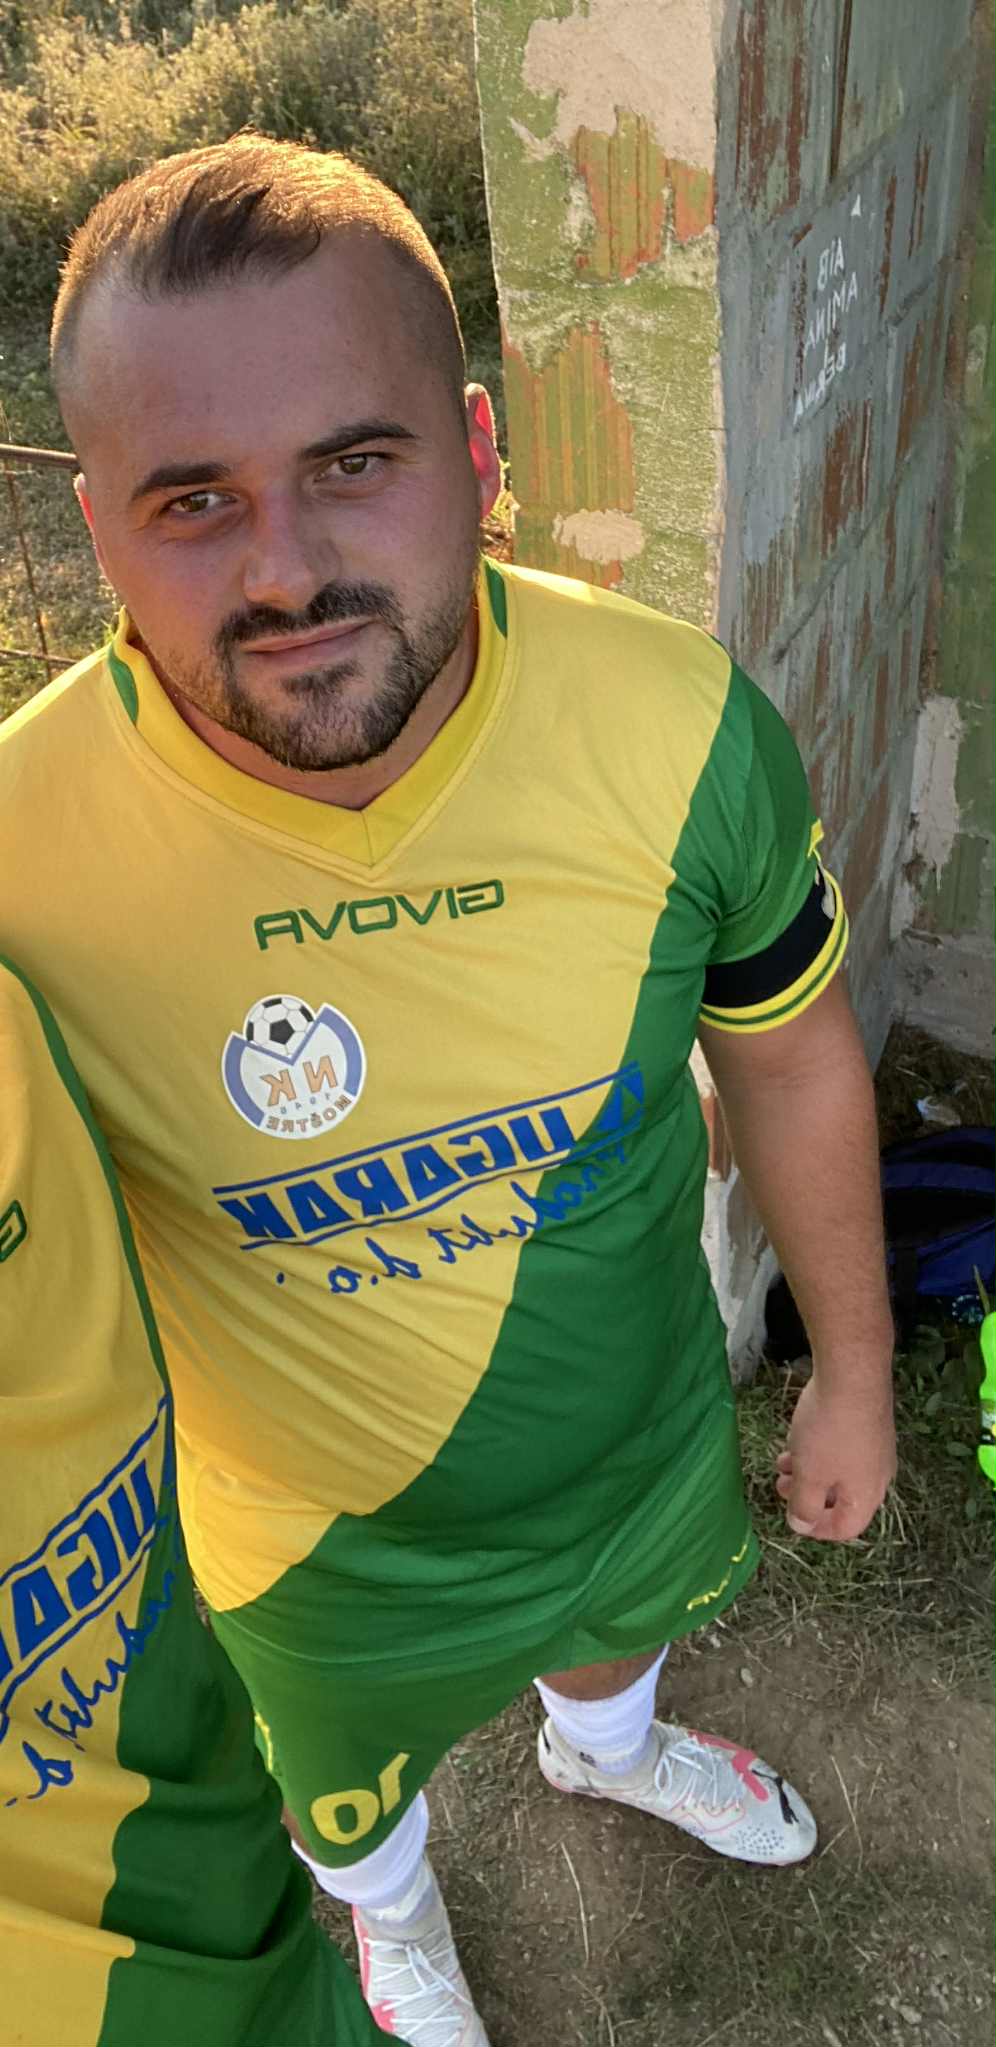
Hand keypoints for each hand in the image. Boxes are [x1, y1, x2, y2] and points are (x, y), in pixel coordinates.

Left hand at [775, 1373, 895, 1540]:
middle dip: (808, 1496)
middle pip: (842, 1498)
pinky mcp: (868, 1422)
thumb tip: (802, 1525)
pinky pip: (842, 1448)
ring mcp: (876, 1446)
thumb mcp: (809, 1475)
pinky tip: (798, 1436)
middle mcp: (878, 1474)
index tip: (793, 1519)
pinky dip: (819, 1450)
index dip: (818, 1530)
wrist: (853, 1375)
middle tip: (782, 1486)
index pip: (847, 1527)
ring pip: (839, 1470)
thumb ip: (804, 1505)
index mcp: (868, 1494)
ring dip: (809, 1471)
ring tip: (783, 1462)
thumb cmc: (829, 1432)